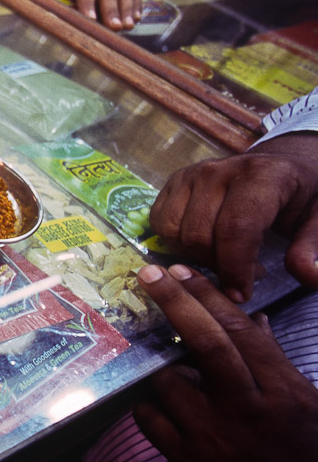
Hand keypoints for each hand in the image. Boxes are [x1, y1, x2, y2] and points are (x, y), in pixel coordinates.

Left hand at [133, 264, 317, 461]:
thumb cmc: (311, 457)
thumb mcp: (307, 404)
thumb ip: (276, 363)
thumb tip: (252, 320)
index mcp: (284, 392)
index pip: (241, 332)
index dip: (208, 296)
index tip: (182, 271)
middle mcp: (248, 410)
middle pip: (206, 344)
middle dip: (176, 303)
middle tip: (149, 274)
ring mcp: (216, 438)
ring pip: (169, 383)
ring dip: (162, 368)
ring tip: (166, 367)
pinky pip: (151, 422)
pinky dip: (148, 406)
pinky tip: (156, 403)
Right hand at [150, 133, 317, 302]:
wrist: (283, 167)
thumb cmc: (302, 197)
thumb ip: (312, 248)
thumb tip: (307, 278)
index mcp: (262, 176)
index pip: (235, 228)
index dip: (235, 268)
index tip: (242, 294)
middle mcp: (219, 170)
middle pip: (200, 235)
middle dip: (217, 266)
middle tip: (243, 274)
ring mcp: (192, 174)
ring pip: (175, 232)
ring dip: (194, 257)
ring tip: (224, 259)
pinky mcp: (175, 181)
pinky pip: (160, 223)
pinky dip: (176, 244)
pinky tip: (204, 246)